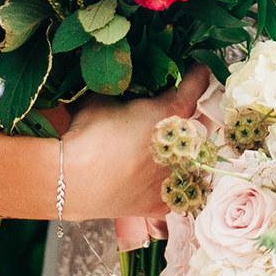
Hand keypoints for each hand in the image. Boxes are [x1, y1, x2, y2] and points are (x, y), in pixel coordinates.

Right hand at [60, 66, 211, 220]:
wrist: (72, 180)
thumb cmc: (89, 135)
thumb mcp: (106, 98)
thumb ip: (125, 89)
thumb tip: (126, 83)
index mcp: (173, 112)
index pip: (197, 86)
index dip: (197, 76)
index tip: (197, 71)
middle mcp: (183, 146)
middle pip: (203, 125)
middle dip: (196, 116)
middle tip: (181, 113)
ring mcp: (176, 178)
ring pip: (195, 160)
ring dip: (187, 151)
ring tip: (171, 148)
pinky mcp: (163, 203)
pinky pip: (177, 190)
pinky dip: (171, 182)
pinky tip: (159, 177)